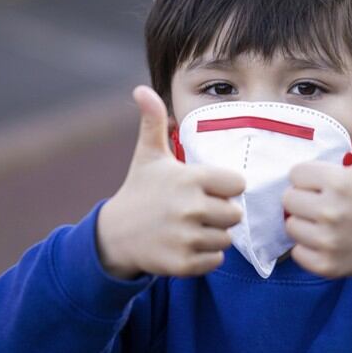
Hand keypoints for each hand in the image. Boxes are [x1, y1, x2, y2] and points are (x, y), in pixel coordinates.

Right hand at [96, 85, 245, 278]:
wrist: (114, 235)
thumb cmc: (139, 190)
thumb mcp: (148, 155)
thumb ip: (153, 122)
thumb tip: (141, 89)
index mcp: (189, 179)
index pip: (237, 184)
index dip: (226, 187)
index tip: (209, 188)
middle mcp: (189, 208)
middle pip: (235, 214)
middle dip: (221, 213)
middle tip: (199, 211)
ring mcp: (185, 237)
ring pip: (226, 239)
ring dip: (214, 235)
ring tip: (192, 228)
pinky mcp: (182, 263)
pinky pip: (215, 261)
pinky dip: (206, 257)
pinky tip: (187, 245)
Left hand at [281, 92, 351, 286]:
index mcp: (340, 183)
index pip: (296, 174)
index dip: (311, 177)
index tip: (332, 182)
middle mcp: (331, 212)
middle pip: (289, 200)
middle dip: (305, 199)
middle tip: (328, 202)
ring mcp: (328, 241)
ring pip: (291, 226)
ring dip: (305, 224)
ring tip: (328, 221)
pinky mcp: (326, 265)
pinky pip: (297, 252)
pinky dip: (308, 249)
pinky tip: (329, 241)